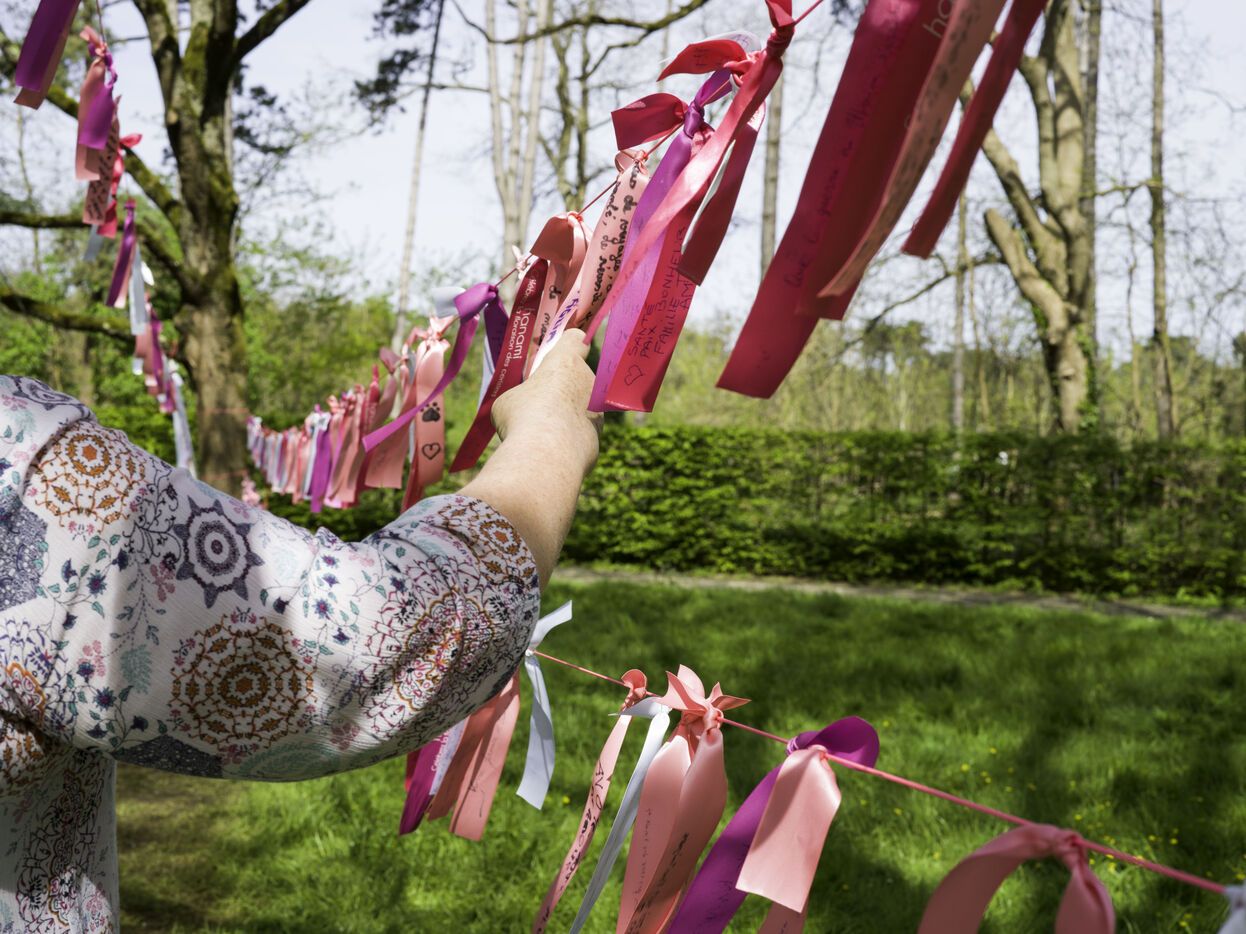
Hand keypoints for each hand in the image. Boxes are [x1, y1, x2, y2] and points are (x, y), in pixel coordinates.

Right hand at [492, 329, 601, 474]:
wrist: (547, 455)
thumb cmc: (523, 417)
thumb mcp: (508, 400)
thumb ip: (522, 397)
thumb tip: (524, 409)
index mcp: (566, 362)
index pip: (576, 339)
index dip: (568, 345)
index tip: (560, 354)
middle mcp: (588, 381)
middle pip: (576, 377)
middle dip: (562, 388)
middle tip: (539, 403)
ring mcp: (598, 409)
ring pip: (581, 407)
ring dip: (567, 415)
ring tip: (542, 432)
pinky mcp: (598, 436)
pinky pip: (581, 432)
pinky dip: (569, 438)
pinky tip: (552, 449)